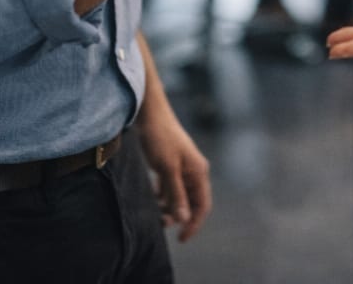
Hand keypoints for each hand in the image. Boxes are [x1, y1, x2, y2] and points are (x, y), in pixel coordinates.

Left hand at [137, 105, 211, 241]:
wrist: (149, 113)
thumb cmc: (160, 138)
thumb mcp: (167, 169)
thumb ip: (176, 194)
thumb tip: (185, 219)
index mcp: (198, 172)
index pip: (202, 205)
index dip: (194, 224)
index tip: (181, 239)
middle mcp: (194, 170)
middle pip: (191, 202)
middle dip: (179, 216)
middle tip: (161, 224)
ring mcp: (182, 167)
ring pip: (179, 195)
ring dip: (169, 207)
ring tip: (154, 213)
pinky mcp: (169, 164)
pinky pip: (169, 187)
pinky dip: (161, 195)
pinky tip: (150, 198)